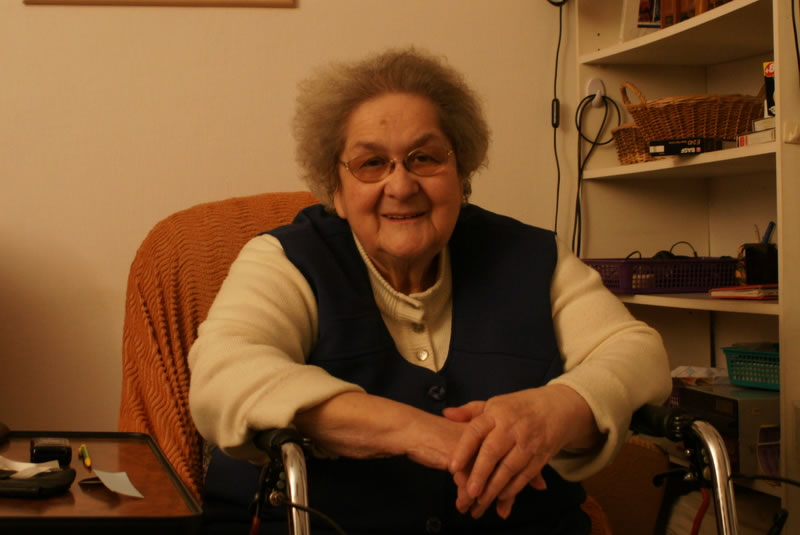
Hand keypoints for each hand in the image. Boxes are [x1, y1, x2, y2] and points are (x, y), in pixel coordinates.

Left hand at [444, 385, 598, 518]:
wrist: (557, 408)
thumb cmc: (518, 407)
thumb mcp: (494, 404)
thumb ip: (470, 411)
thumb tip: (446, 413)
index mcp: (495, 414)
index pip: (476, 431)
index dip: (464, 449)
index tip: (452, 466)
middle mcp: (511, 429)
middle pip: (493, 452)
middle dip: (480, 473)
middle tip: (469, 492)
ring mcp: (527, 444)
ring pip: (509, 468)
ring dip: (495, 487)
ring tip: (481, 501)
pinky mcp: (540, 457)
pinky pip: (525, 476)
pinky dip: (513, 489)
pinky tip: (500, 498)